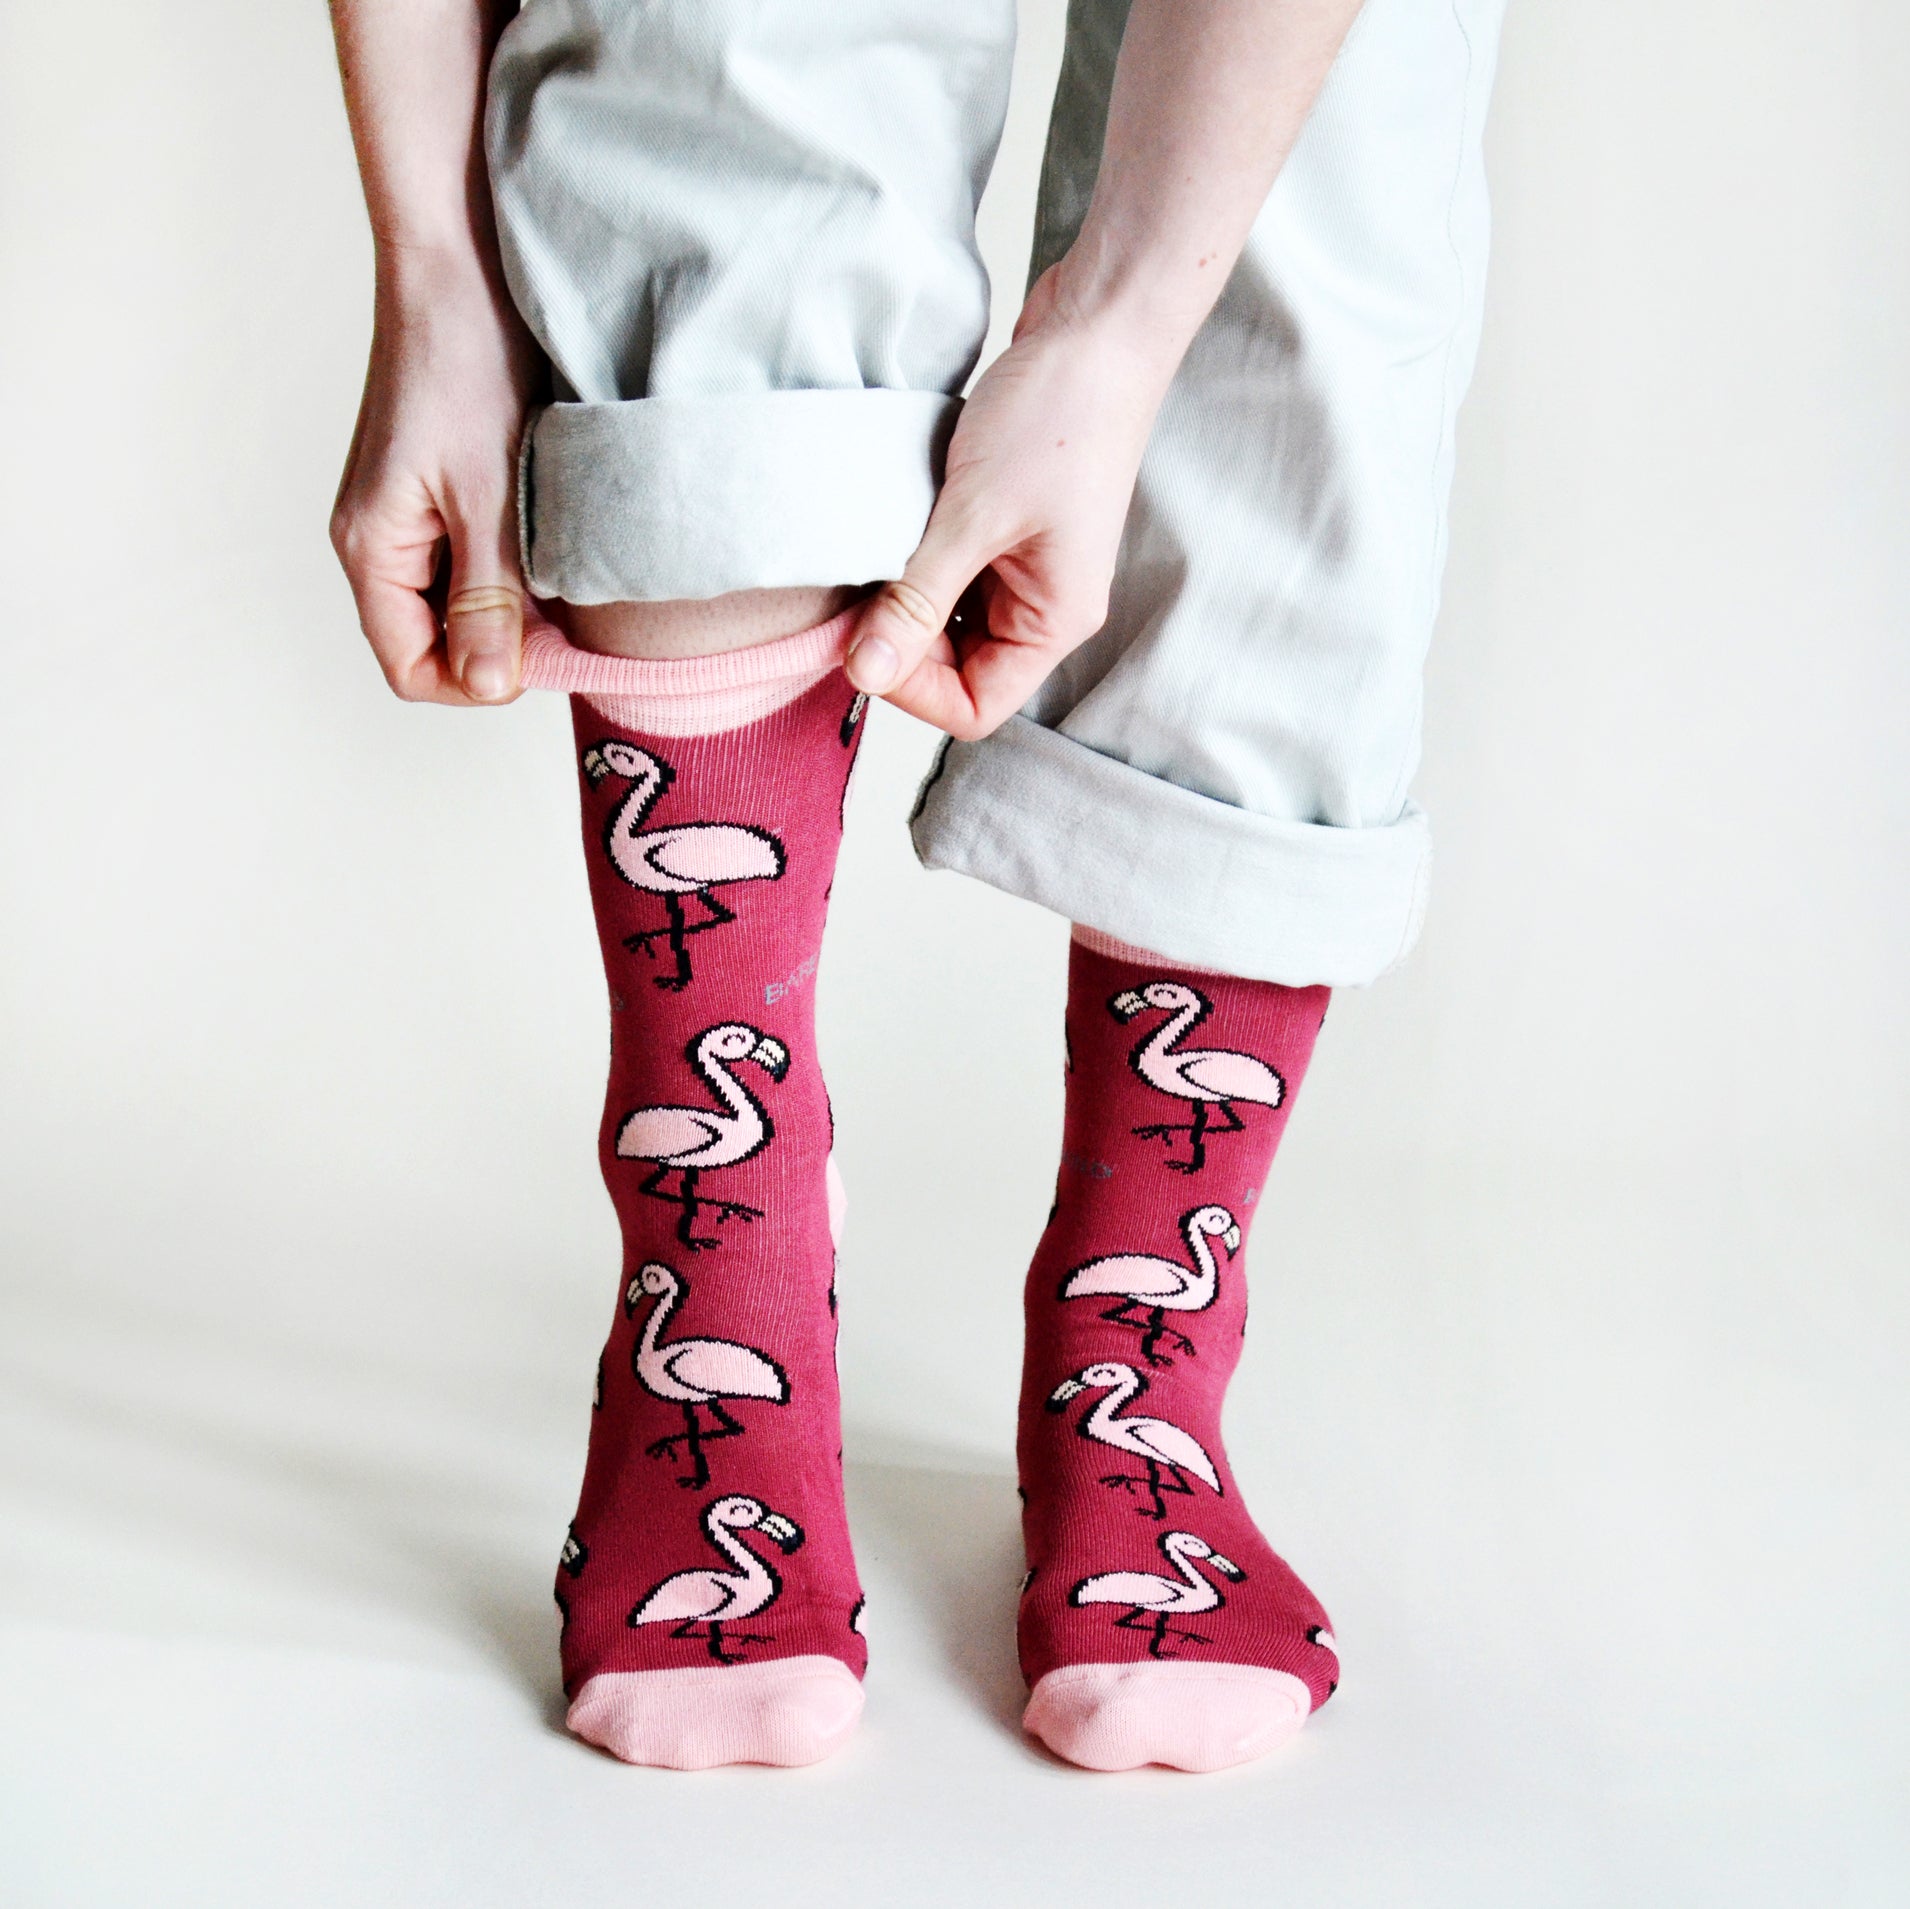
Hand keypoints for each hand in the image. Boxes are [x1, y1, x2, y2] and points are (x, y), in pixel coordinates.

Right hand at [329, 250, 539, 704]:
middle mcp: (377, 540)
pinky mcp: (435, 490)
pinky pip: (470, 557)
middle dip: (502, 642)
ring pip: (459, 602)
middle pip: (434, 641)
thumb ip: (487, 596)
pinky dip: (511, 563)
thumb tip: (487, 684)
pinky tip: (550, 534)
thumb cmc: (465, 365)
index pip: (411, 668)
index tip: (544, 656)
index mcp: (371, 549)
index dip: (477, 682)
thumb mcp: (488, 496)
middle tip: (567, 612)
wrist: (460, 265)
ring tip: (559, 566)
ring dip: (512, 601)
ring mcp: (404, 515)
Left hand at [844, 265, 1180, 740]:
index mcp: (1053, 621)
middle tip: (855, 591)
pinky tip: (893, 523)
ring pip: (945, 619)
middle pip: (955, 669)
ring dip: (904, 596)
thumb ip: (916, 600)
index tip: (865, 641)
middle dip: (900, 640)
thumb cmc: (1060, 415)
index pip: (973, 706)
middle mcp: (1042, 606)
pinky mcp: (1005, 527)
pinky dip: (914, 559)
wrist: (1099, 325)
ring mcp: (1025, 567)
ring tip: (877, 549)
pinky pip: (949, 571)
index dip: (911, 688)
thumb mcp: (974, 516)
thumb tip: (862, 673)